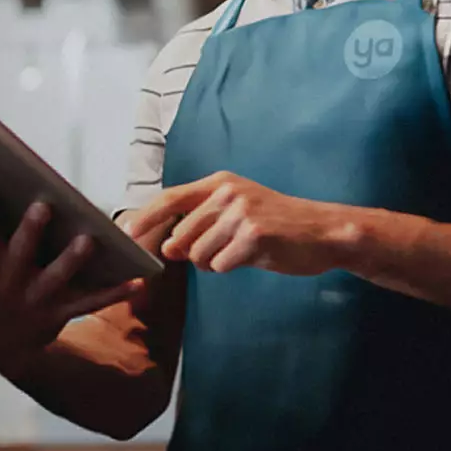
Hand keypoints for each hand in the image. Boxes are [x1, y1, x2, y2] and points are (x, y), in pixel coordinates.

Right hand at [0, 179, 148, 377]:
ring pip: (56, 279)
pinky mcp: (60, 315)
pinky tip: (137, 281)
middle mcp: (8, 282)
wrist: (0, 348)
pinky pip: (90, 303)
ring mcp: (35, 300)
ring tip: (89, 241)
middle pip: (19, 254)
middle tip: (44, 206)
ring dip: (73, 261)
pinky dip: (114, 293)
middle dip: (30, 232)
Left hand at [118, 171, 363, 278]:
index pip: (170, 198)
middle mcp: (227, 193)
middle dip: (191, 253)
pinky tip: (253, 256)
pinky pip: (220, 265)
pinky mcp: (253, 235)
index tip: (126, 235)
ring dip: (215, 261)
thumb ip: (201, 225)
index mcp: (219, 183)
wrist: (324, 231)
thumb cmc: (278, 224)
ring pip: (198, 254)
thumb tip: (168, 248)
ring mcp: (240, 212)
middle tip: (223, 251)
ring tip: (242, 250)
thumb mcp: (237, 213)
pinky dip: (231, 267)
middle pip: (181, 235)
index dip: (144, 218)